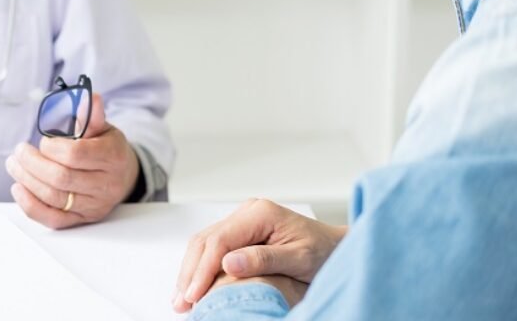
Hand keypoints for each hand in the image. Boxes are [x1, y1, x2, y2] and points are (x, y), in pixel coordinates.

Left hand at [6, 94, 139, 228]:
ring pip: (53, 197)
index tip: (43, 140)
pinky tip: (18, 188)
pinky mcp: (82, 220)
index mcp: (113, 157)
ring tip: (14, 164)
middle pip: (61, 178)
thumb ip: (91, 116)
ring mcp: (94, 206)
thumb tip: (86, 97)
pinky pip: (53, 219)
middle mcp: (106, 185)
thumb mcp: (103, 128)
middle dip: (32, 163)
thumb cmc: (107, 149)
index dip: (51, 147)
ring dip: (26, 180)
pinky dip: (30, 205)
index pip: (75, 155)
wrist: (123, 176)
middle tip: (19, 151)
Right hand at [172, 199, 345, 312]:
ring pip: (203, 244)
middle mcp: (247, 212)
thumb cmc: (324, 252)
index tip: (195, 294)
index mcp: (260, 213)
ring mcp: (242, 221)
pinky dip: (200, 268)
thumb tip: (229, 263)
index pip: (220, 240)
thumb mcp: (300, 258)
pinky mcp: (240, 233)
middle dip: (190, 272)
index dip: (204, 269)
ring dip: (190, 271)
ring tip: (181, 299)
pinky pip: (212, 248)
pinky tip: (194, 286)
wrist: (335, 248)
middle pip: (205, 240)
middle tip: (181, 302)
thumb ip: (265, 259)